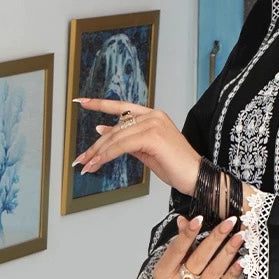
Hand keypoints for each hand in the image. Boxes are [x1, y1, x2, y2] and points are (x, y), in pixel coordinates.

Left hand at [72, 100, 201, 195]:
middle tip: (81, 158)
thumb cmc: (176, 167)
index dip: (100, 104)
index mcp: (153, 116)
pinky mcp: (153, 136)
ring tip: (86, 165)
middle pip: (115, 128)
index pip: (121, 107)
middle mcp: (153, 116)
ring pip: (116, 137)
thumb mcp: (146, 152)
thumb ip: (126, 140)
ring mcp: (153, 124)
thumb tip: (102, 131)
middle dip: (95, 145)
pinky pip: (123, 145)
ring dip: (98, 153)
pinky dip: (108, 155)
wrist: (197, 177)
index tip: (82, 101)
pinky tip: (98, 163)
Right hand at [153, 213, 244, 278]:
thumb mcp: (174, 258)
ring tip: (239, 237)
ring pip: (214, 271)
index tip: (199, 219)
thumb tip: (184, 220)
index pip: (177, 250)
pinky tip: (241, 260)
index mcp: (164, 274)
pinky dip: (234, 272)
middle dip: (216, 239)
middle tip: (228, 223)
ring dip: (228, 251)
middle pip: (199, 259)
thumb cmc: (177, 275)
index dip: (188, 234)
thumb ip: (181, 239)